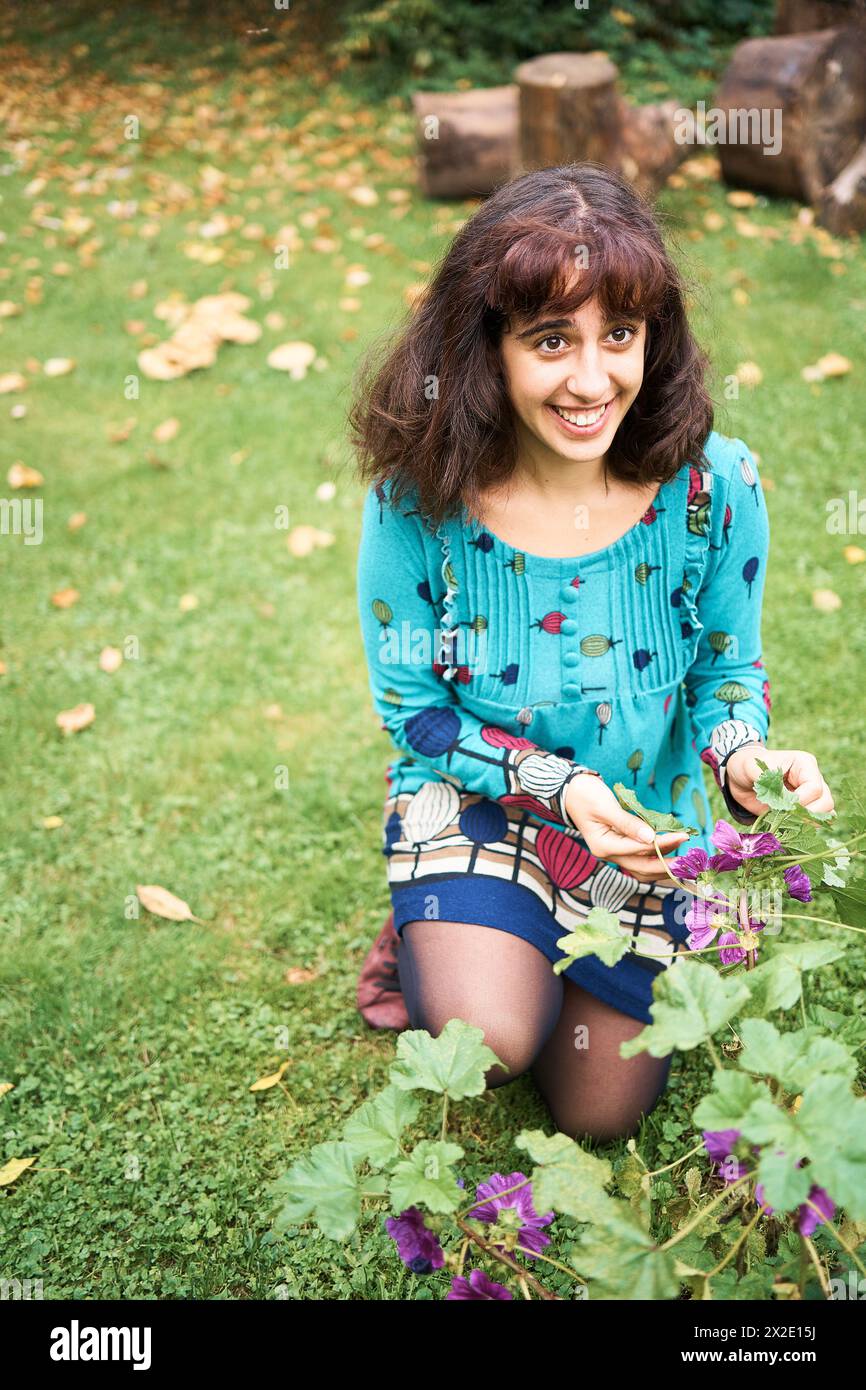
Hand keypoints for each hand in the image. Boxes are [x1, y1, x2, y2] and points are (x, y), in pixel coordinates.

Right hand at [564, 774, 689, 882]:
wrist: (571, 792)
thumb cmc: (585, 795)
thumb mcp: (605, 807)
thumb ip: (627, 823)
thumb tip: (651, 838)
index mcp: (604, 846)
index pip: (640, 848)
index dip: (663, 843)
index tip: (683, 836)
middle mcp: (610, 854)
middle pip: (643, 867)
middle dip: (667, 865)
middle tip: (689, 861)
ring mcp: (615, 853)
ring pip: (643, 868)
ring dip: (663, 867)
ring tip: (684, 862)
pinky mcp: (621, 847)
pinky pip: (641, 858)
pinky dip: (656, 858)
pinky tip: (672, 853)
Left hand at [724, 746, 834, 817]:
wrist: (741, 778)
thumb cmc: (747, 766)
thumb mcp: (752, 767)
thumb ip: (768, 780)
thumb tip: (785, 800)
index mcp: (804, 764)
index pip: (814, 788)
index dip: (800, 800)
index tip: (780, 804)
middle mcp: (813, 779)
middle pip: (826, 802)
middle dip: (806, 813)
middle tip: (783, 815)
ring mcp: (811, 795)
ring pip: (826, 814)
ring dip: (806, 822)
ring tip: (784, 819)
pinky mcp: (804, 809)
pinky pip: (815, 822)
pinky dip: (804, 827)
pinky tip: (786, 824)